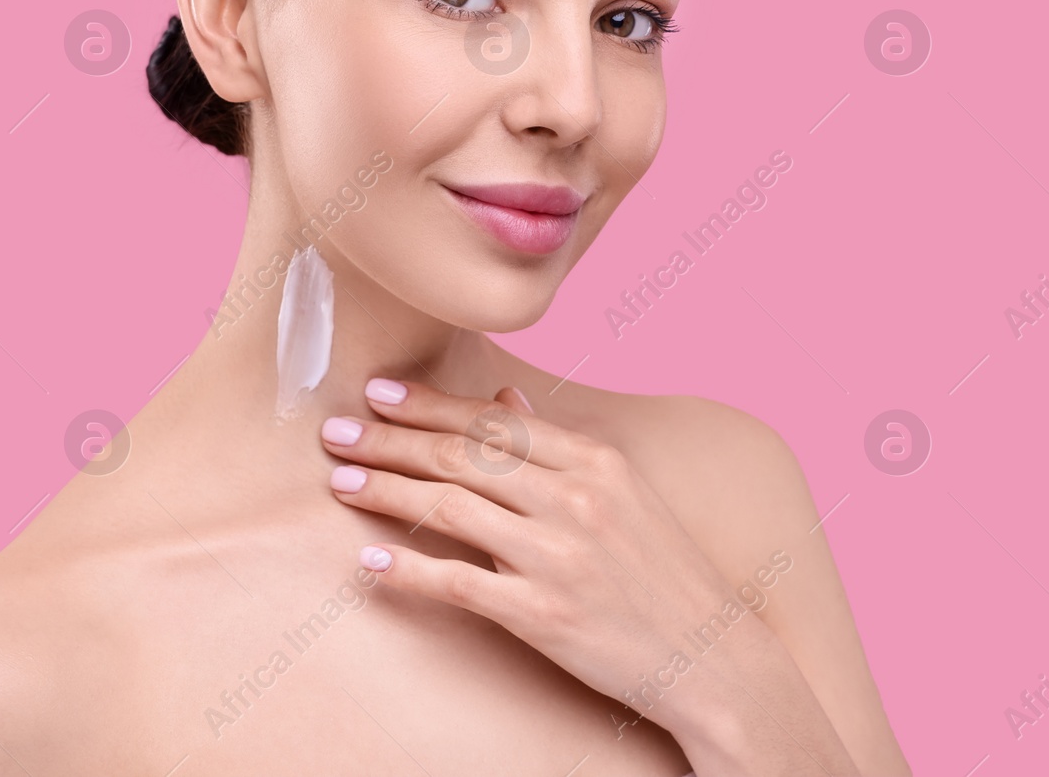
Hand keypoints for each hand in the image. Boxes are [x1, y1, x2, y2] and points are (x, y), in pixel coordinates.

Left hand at [319, 377, 746, 733]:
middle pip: (462, 457)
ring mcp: (558, 556)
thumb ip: (560, 449)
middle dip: (391, 439)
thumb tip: (506, 404)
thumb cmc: (665, 574)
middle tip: (336, 432)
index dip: (430, 404)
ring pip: (450, 508)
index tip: (379, 392)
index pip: (494, 422)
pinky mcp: (542, 614)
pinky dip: (405, 569)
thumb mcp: (626, 496)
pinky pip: (456, 582)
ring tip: (341, 482)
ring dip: (385, 492)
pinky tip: (369, 559)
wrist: (712, 656)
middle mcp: (576, 498)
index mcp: (597, 462)